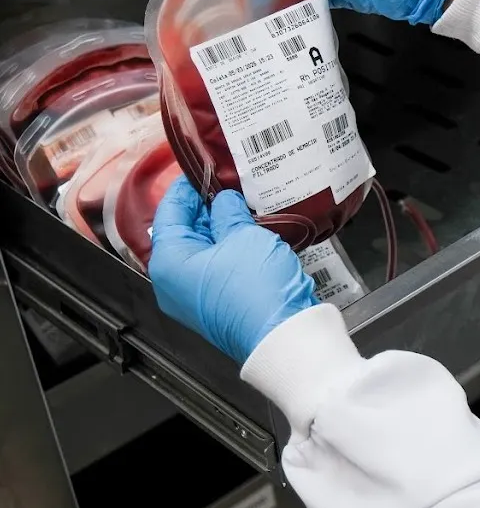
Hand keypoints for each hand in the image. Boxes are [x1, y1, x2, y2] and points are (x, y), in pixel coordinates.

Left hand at [149, 177, 319, 363]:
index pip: (169, 212)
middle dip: (206, 209)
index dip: (187, 188)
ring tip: (243, 208)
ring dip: (221, 230)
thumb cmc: (257, 290)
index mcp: (168, 262)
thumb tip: (224, 201)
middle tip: (228, 187)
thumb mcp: (244, 236)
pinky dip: (229, 250)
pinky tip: (250, 235)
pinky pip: (215, 269)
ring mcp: (194, 298)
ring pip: (202, 252)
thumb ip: (228, 212)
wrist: (283, 337)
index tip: (202, 170)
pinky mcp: (216, 306)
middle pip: (184, 233)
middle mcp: (172, 283)